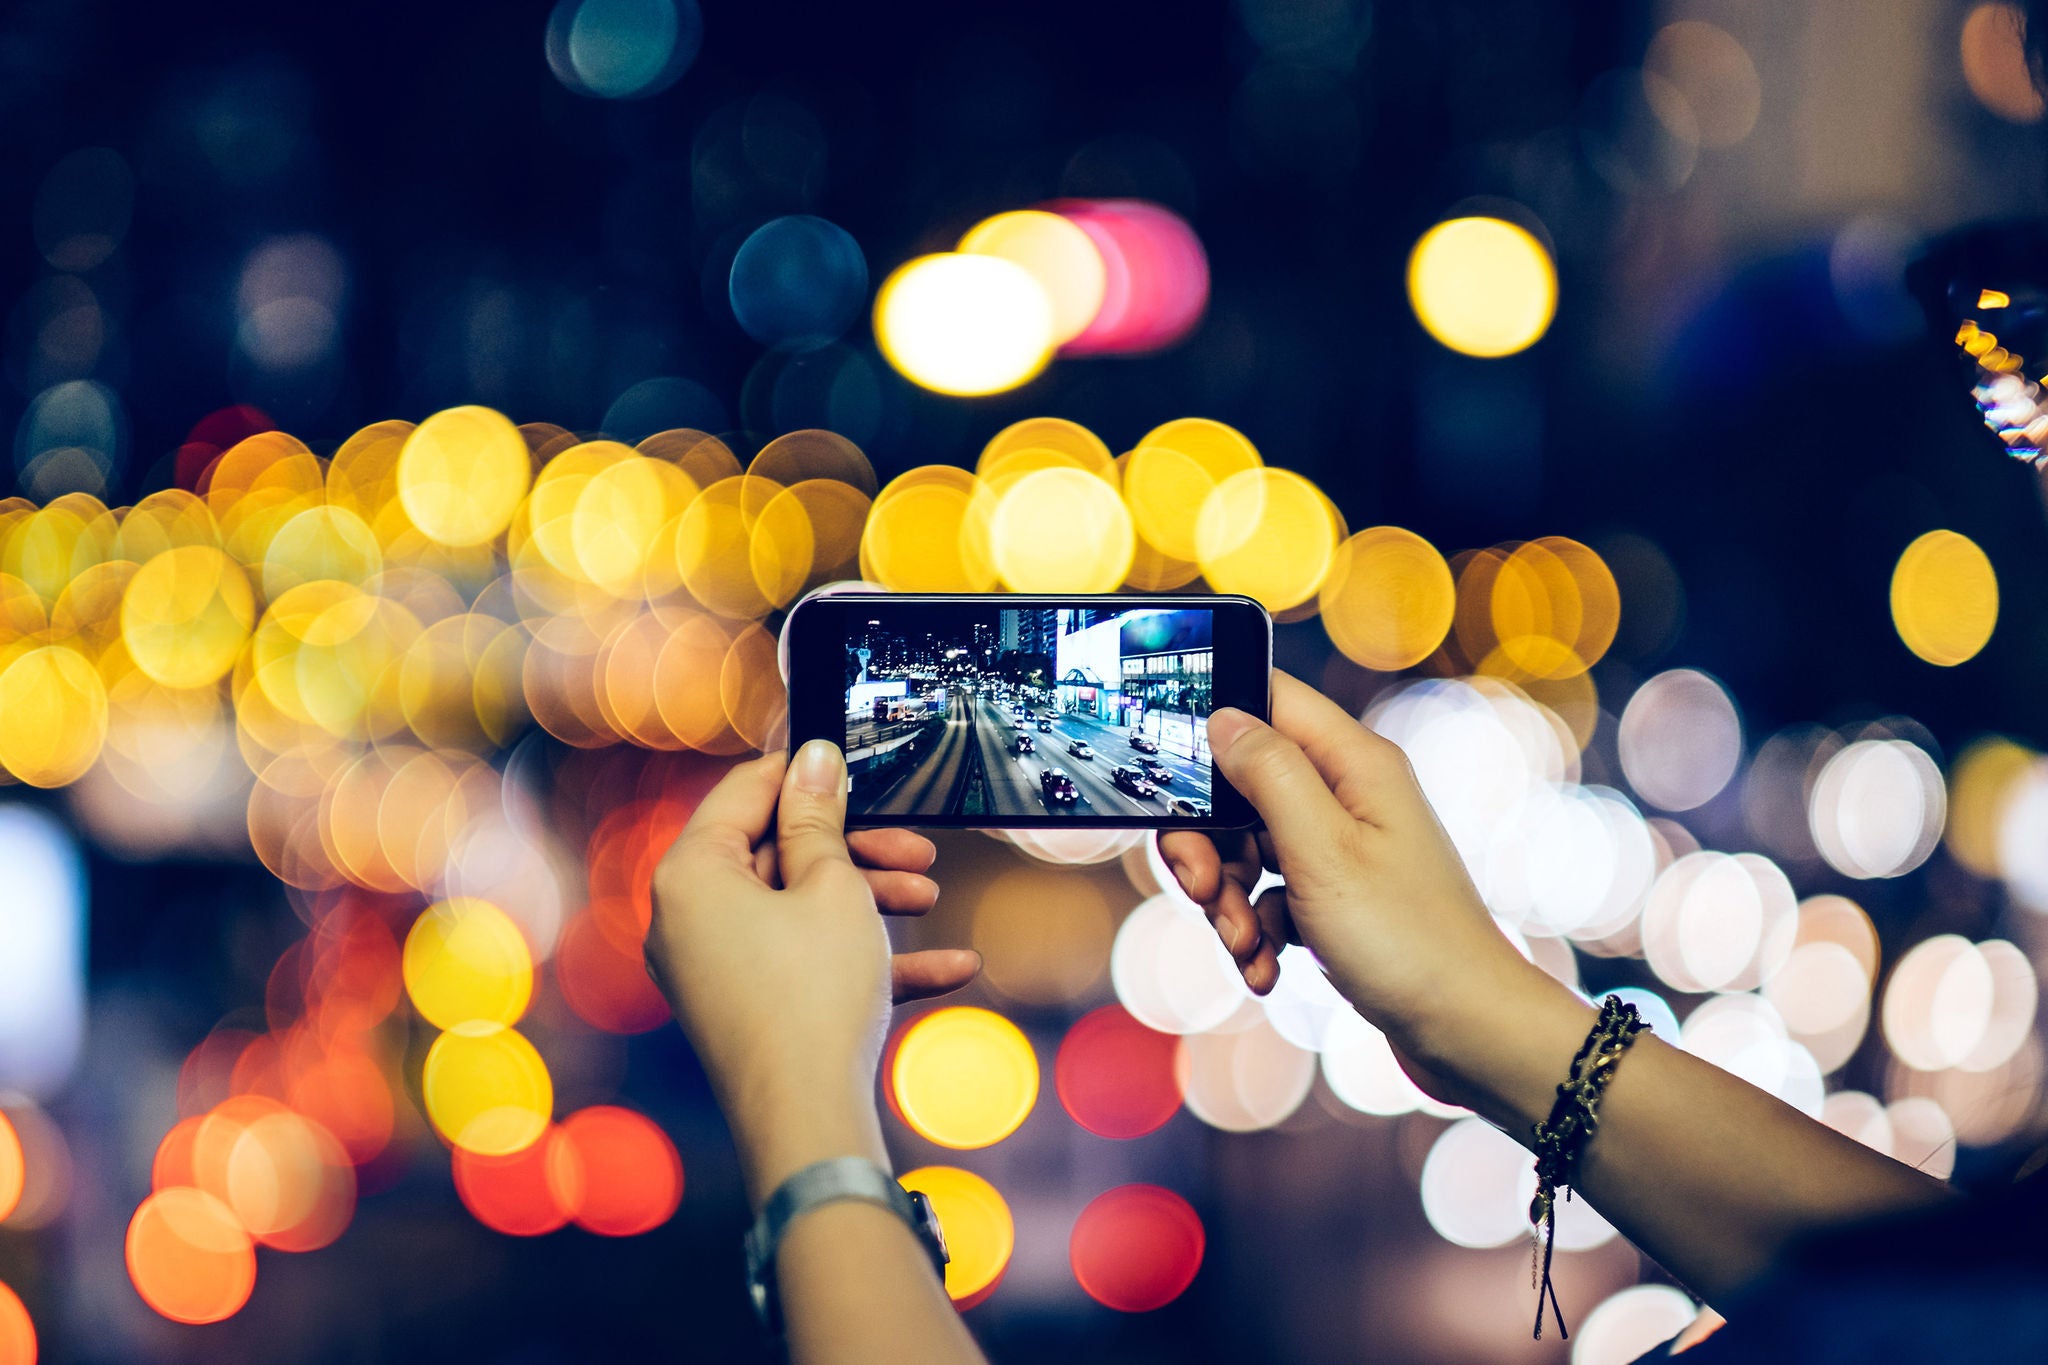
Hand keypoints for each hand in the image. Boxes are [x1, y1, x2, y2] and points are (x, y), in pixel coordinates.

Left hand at [647, 740, 980, 1202]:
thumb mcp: (832, 887)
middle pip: (777, 854)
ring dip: (870, 901)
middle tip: (918, 850)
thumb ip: (820, 818)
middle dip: (858, 851)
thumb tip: (813, 759)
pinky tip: (948, 967)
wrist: (807, 1123)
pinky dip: (863, 960)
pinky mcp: (743, 1008)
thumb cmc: (813, 998)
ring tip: (931, 901)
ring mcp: (711, 968)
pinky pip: (803, 965)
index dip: (805, 774)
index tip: (855, 764)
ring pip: (797, 909)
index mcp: (691, 874)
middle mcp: (686, 918)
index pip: (745, 792)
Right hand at [1158, 671, 1540, 1053]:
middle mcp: (1348, 795)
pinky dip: (1257, 933)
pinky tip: (1266, 970)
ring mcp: (1342, 849)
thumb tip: (1222, 716)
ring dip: (1227, 901)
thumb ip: (1269, 774)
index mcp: (1354, 763)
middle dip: (1208, 844)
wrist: (1467, 1032)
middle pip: (1242, 787)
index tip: (1176, 781)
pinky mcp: (1336, 899)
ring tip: (1247, 947)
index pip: (1267, 701)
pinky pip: (1270, 898)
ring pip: (1248, 849)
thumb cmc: (1407, 941)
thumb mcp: (1323, 850)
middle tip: (1203, 889)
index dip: (1213, 728)